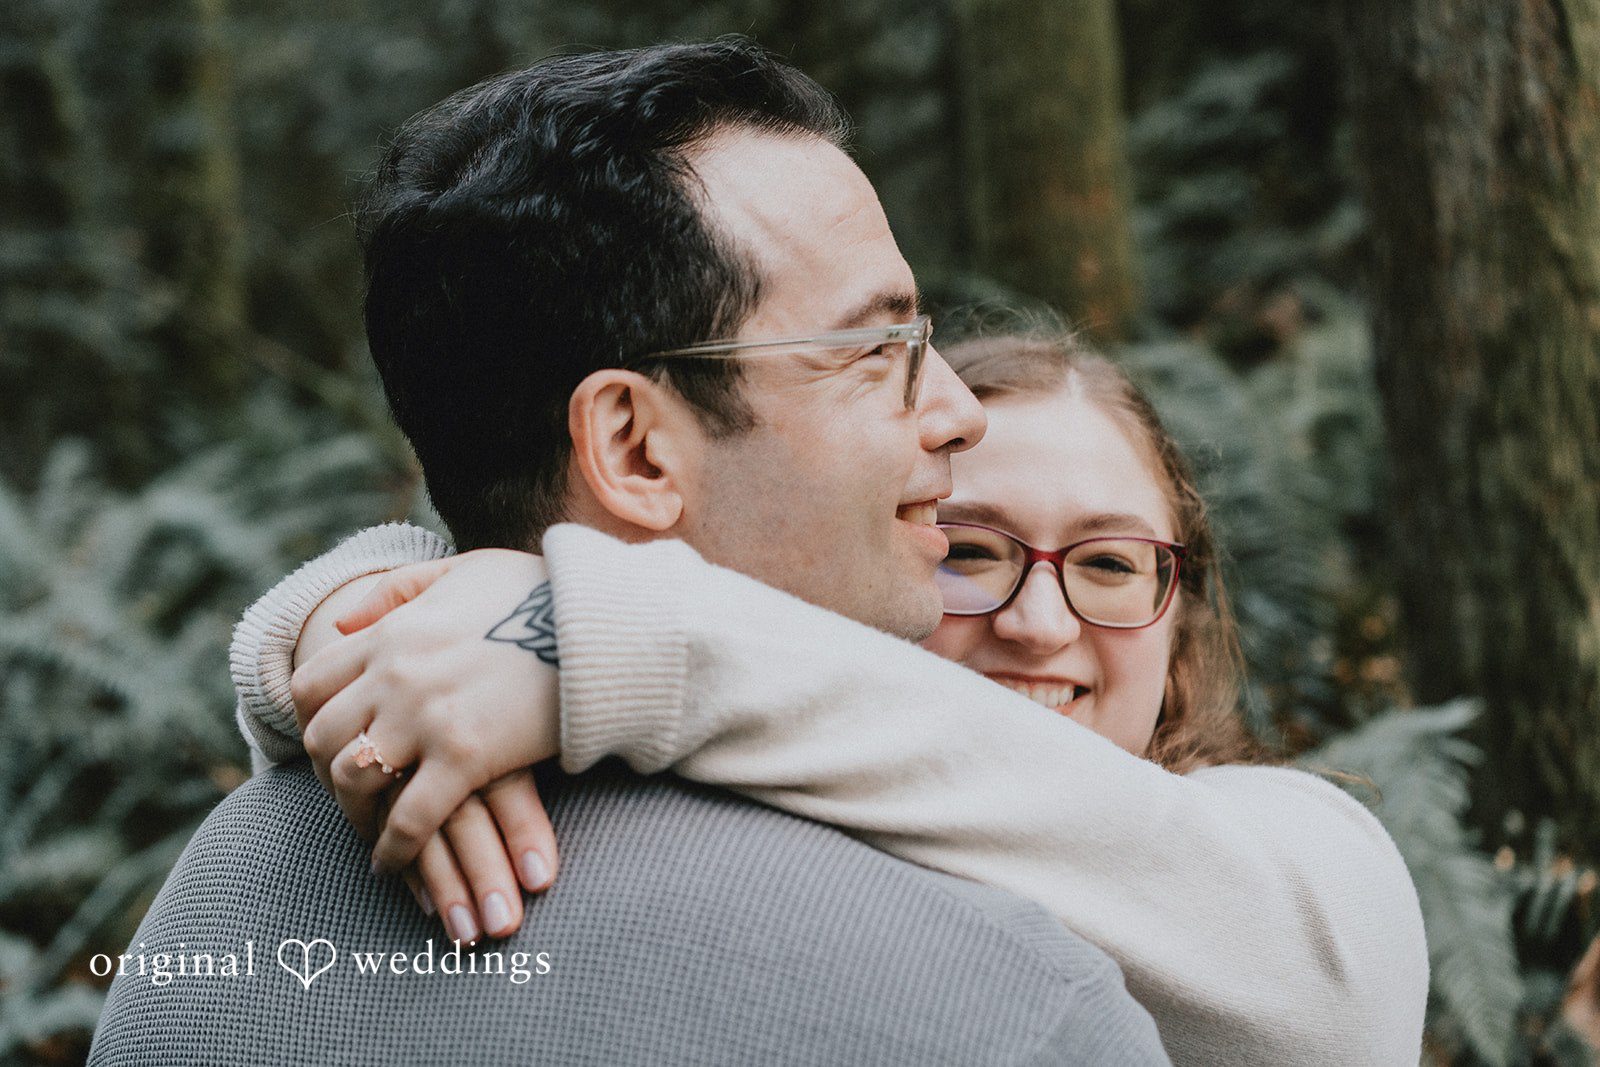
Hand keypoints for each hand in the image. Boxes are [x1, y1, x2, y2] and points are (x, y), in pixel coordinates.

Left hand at [290, 550, 562, 929]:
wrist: (602, 622)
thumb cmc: (542, 593)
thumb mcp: (461, 570)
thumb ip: (398, 590)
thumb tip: (344, 621)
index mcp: (392, 633)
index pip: (312, 684)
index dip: (314, 721)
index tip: (332, 746)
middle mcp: (395, 675)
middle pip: (323, 737)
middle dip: (328, 773)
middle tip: (350, 798)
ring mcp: (426, 717)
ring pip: (355, 780)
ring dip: (355, 814)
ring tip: (372, 834)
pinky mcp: (466, 757)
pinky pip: (409, 819)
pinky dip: (394, 849)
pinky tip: (395, 863)